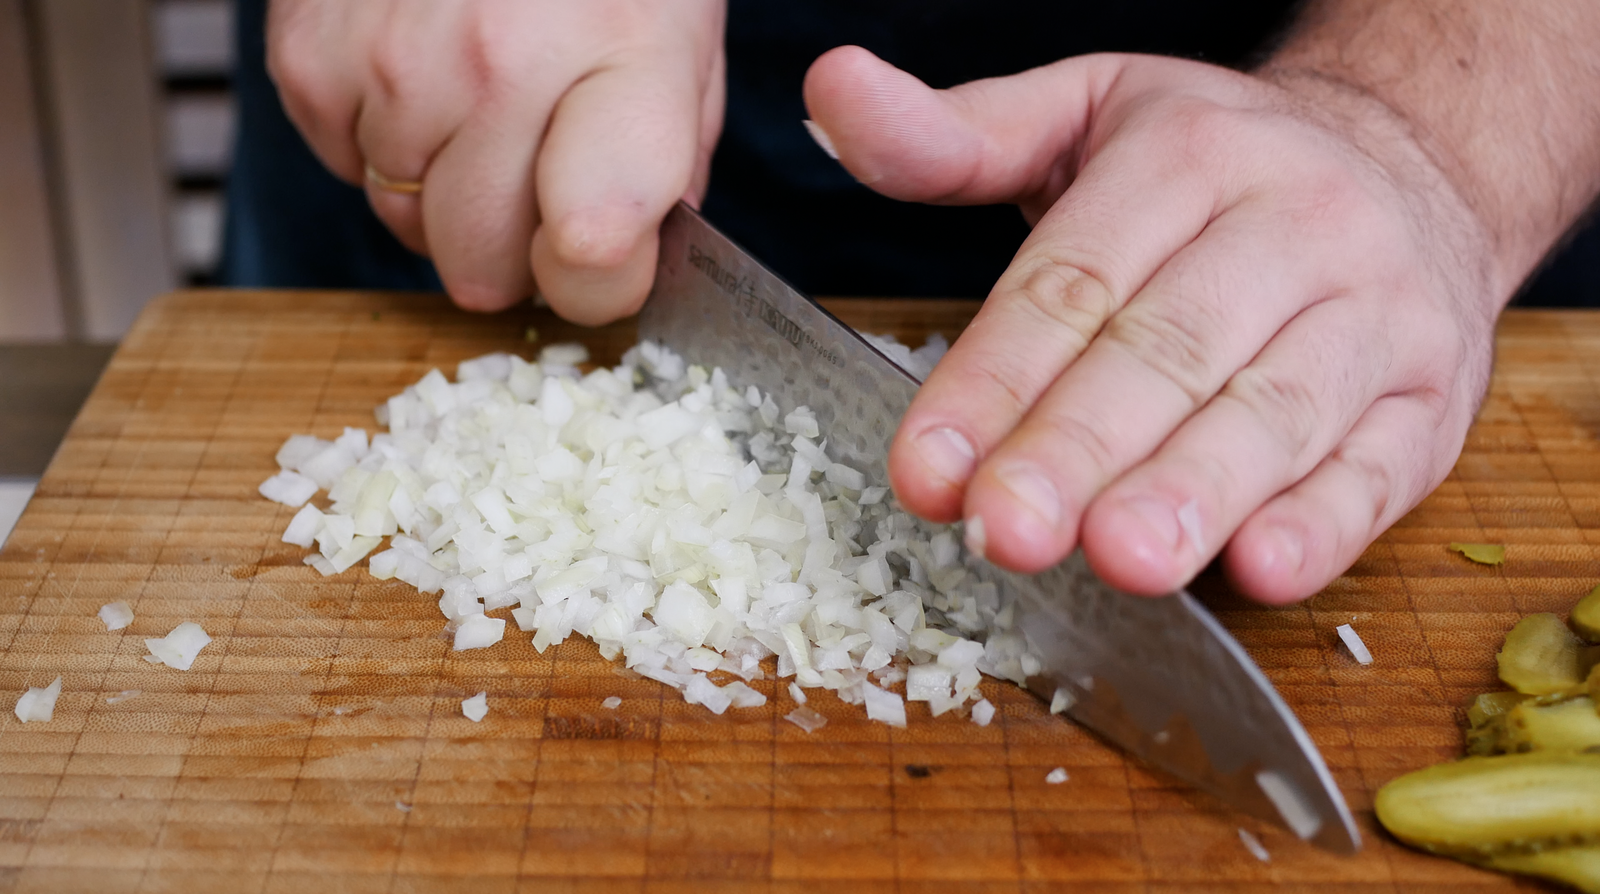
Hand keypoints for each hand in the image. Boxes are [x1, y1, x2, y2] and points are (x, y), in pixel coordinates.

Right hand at [268, 0, 725, 321]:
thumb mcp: (680, 54)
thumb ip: (668, 171)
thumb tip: (621, 272)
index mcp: (624, 61)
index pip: (593, 248)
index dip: (599, 284)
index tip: (598, 255)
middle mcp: (502, 62)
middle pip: (481, 269)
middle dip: (508, 248)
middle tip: (532, 174)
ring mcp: (396, 62)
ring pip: (405, 227)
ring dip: (440, 191)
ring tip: (476, 101)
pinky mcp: (311, 56)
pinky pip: (345, 170)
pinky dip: (379, 142)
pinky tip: (421, 76)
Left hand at [804, 46, 1499, 603]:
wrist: (1421, 159)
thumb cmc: (1218, 162)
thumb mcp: (1086, 116)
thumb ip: (956, 135)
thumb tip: (829, 92)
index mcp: (1191, 158)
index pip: (1073, 284)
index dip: (994, 380)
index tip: (923, 469)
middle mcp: (1296, 228)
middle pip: (1167, 353)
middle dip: (1079, 450)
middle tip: (1004, 530)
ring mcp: (1378, 316)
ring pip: (1274, 413)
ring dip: (1196, 493)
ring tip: (1122, 558)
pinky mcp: (1432, 402)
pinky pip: (1379, 469)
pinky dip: (1324, 524)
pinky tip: (1261, 568)